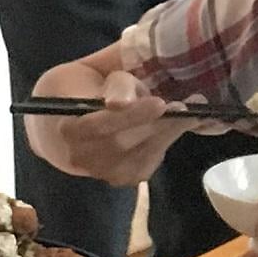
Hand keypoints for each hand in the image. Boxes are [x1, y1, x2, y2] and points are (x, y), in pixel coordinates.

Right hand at [25, 65, 197, 185]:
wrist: (69, 123)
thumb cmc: (87, 91)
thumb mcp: (97, 76)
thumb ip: (115, 86)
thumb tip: (122, 103)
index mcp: (67, 128)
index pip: (99, 126)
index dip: (130, 117)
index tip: (160, 103)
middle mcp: (78, 157)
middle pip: (122, 145)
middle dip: (158, 125)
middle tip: (188, 106)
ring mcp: (98, 173)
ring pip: (138, 158)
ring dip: (167, 136)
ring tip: (190, 114)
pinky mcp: (119, 180)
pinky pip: (146, 166)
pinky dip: (162, 147)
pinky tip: (172, 130)